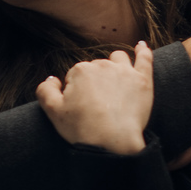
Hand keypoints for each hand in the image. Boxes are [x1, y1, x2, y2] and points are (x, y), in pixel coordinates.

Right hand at [37, 44, 153, 155]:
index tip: (80, 107)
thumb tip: (52, 79)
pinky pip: (145, 58)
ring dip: (115, 65)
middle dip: (95, 80)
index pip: (75, 75)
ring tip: (115, 80)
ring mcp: (125, 71)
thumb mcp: (53, 112)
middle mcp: (102, 65)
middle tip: (96, 103)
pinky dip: (143, 51)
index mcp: (80, 71)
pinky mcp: (142, 80)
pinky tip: (141, 46)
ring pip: (118, 59)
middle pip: (97, 67)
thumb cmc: (82, 129)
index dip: (76, 91)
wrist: (112, 142)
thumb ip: (45, 90)